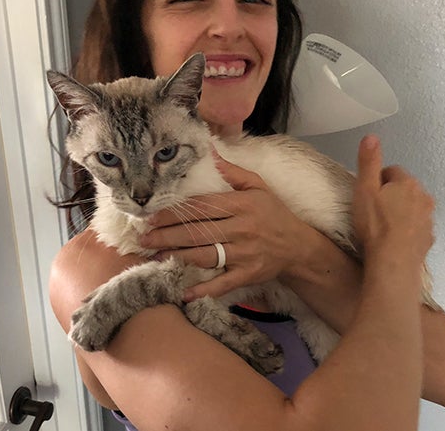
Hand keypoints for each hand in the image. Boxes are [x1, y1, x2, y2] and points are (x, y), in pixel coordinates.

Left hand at [139, 152, 312, 300]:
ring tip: (154, 258)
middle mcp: (242, 228)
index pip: (202, 207)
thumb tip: (208, 151)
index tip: (152, 216)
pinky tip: (184, 293)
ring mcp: (245, 253)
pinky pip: (223, 283)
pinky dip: (204, 289)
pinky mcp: (248, 274)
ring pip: (205, 255)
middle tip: (144, 239)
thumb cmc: (273, 213)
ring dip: (177, 257)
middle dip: (167, 235)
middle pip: (198, 231)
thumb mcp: (258, 186)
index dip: (175, 212)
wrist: (299, 247)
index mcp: (241, 204)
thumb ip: (232, 171)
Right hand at [353, 135, 434, 268]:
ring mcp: (429, 219)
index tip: (367, 195)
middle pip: (404, 190)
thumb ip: (368, 162)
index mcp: (407, 183)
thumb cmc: (375, 225)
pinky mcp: (429, 238)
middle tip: (372, 211)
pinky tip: (393, 240)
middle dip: (391, 196)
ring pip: (412, 209)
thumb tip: (371, 136)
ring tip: (382, 227)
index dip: (377, 182)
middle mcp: (424, 197)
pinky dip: (407, 230)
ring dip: (400, 213)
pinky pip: (417, 228)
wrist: (393, 261)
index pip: (391, 172)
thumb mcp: (364, 190)